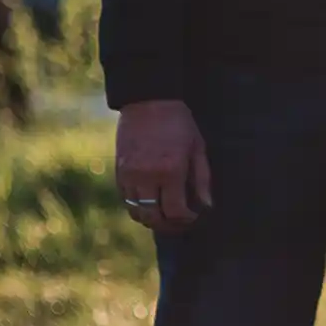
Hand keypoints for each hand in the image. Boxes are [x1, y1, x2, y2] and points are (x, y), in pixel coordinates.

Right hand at [115, 99, 212, 231]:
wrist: (148, 100)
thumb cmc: (178, 123)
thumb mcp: (197, 147)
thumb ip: (202, 179)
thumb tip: (206, 206)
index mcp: (170, 170)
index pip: (175, 211)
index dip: (186, 220)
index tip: (194, 216)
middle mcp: (147, 176)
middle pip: (153, 217)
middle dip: (168, 225)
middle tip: (179, 223)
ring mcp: (129, 174)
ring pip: (136, 211)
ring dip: (151, 219)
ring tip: (164, 216)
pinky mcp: (119, 170)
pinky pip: (126, 199)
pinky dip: (138, 206)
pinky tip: (150, 202)